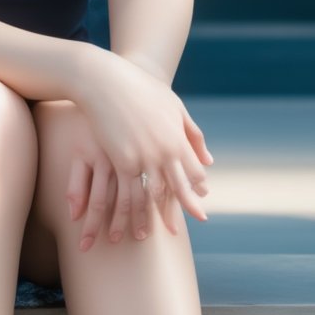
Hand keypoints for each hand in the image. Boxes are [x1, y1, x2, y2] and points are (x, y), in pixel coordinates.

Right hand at [69, 47, 213, 242]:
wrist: (106, 81)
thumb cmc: (141, 89)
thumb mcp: (174, 107)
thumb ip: (192, 134)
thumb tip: (208, 159)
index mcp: (178, 139)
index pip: (193, 172)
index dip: (197, 190)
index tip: (200, 203)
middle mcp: (164, 152)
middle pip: (176, 189)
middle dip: (183, 209)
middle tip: (183, 228)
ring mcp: (142, 157)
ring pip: (151, 196)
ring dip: (151, 217)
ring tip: (150, 234)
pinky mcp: (120, 160)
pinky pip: (128, 191)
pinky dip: (130, 209)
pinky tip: (129, 220)